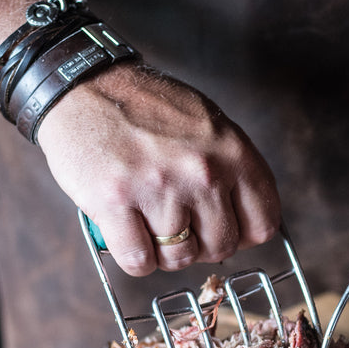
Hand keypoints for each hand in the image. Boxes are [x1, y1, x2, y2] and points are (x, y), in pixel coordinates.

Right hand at [36, 63, 279, 275]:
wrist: (86, 86)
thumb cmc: (148, 108)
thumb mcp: (210, 125)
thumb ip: (232, 170)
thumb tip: (244, 222)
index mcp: (233, 153)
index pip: (262, 224)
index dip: (242, 235)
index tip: (223, 228)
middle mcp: (202, 173)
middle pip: (220, 247)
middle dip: (200, 244)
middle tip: (179, 225)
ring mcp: (159, 189)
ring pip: (178, 258)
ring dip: (164, 252)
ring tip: (150, 223)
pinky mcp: (115, 203)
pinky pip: (138, 261)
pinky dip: (134, 257)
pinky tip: (128, 233)